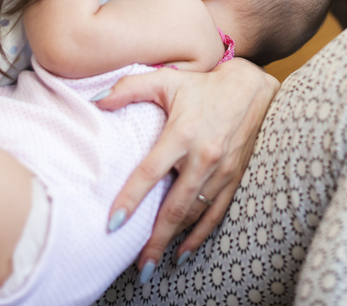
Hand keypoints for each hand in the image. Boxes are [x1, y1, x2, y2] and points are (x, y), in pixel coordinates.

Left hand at [94, 59, 277, 277]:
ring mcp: (221, 170)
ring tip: (152, 262)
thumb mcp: (166, 80)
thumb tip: (96, 102)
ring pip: (194, 214)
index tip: (114, 223)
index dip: (132, 198)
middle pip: (175, 206)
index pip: (151, 172)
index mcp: (182, 133)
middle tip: (139, 266)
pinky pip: (216, 213)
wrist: (251, 89)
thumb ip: (128, 88)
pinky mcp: (234, 177)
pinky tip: (182, 254)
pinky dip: (199, 236)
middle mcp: (203, 156)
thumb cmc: (203, 85)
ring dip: (173, 240)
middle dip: (155, 239)